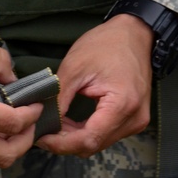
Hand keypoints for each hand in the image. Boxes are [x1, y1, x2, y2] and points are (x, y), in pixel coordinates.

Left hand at [39, 16, 152, 158]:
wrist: (134, 33)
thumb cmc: (107, 43)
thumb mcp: (75, 66)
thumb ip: (59, 98)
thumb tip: (44, 122)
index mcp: (122, 104)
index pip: (88, 139)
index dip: (61, 144)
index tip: (40, 137)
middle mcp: (134, 118)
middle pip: (94, 144)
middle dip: (65, 141)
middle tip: (44, 128)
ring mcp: (137, 120)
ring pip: (99, 143)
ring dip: (76, 137)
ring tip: (57, 123)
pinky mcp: (135, 118)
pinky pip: (107, 134)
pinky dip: (87, 131)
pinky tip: (72, 122)